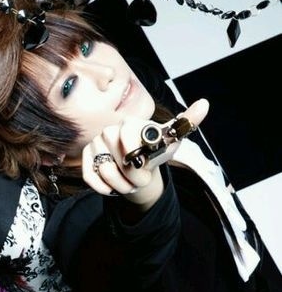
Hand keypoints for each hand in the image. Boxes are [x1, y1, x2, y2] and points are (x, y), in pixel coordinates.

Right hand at [81, 99, 208, 210]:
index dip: (134, 150)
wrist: (139, 168)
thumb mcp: (173, 140)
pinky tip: (114, 187)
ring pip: (105, 170)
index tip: (142, 161)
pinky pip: (91, 177)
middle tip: (141, 178)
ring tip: (129, 182)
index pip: (126, 133)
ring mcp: (95, 144)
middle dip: (133, 175)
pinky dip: (105, 188)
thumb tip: (204, 104)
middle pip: (117, 156)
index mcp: (129, 124)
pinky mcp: (86, 159)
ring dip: (121, 185)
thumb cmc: (154, 152)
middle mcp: (108, 131)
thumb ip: (188, 122)